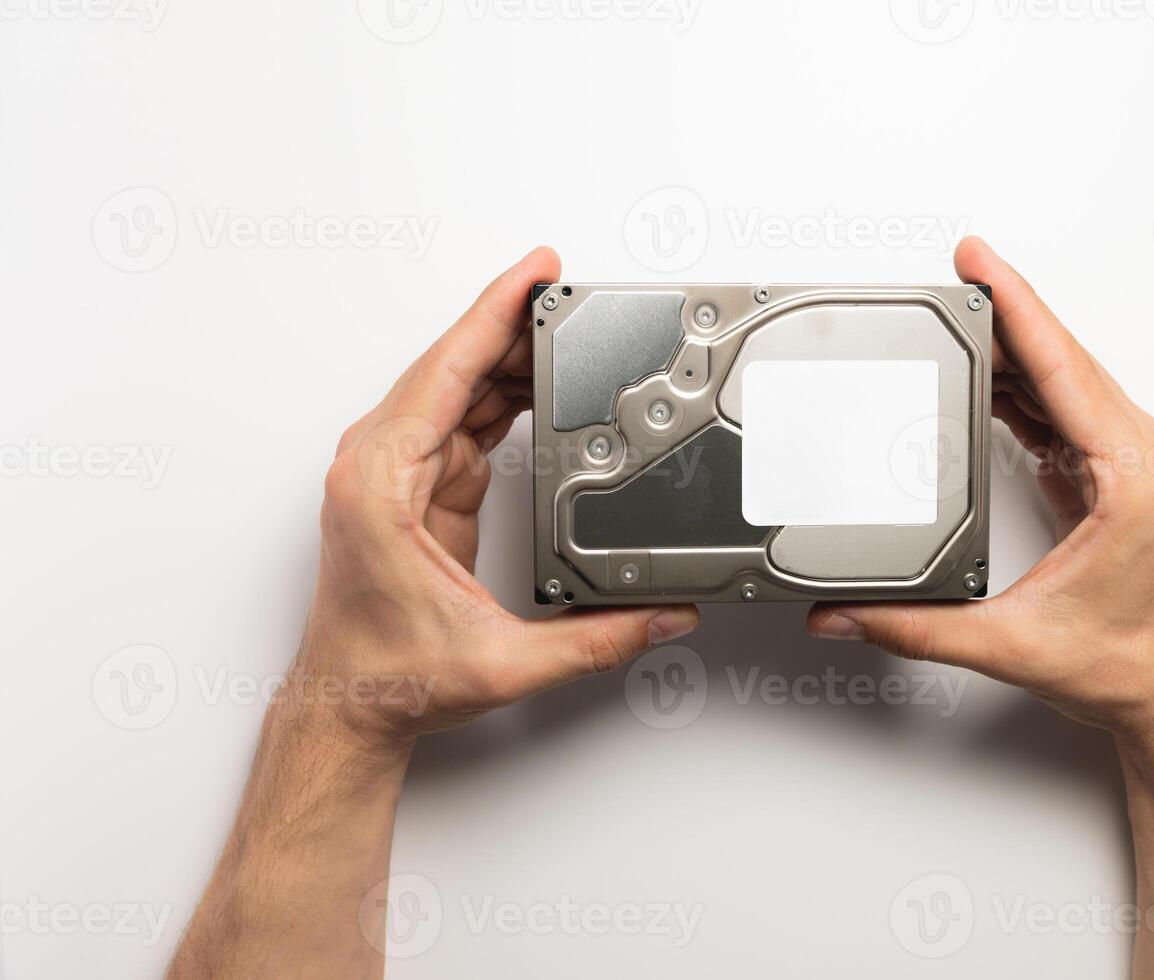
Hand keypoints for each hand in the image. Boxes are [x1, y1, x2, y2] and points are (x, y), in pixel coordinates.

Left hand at [296, 246, 698, 748]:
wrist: (348, 706)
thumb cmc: (387, 678)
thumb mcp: (504, 661)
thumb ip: (596, 640)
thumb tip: (664, 615)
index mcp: (382, 485)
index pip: (445, 372)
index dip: (494, 314)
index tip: (534, 274)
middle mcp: (381, 465)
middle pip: (456, 367)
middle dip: (517, 325)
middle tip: (577, 296)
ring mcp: (399, 472)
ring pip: (462, 387)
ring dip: (514, 359)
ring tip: (574, 332)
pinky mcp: (421, 486)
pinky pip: (467, 419)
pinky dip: (507, 396)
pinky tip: (544, 384)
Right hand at [807, 238, 1153, 976]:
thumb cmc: (1132, 666)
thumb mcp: (1012, 644)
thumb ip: (916, 629)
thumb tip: (846, 613)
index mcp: (1130, 479)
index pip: (1062, 369)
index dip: (1016, 307)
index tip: (981, 262)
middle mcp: (1140, 458)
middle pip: (1064, 359)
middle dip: (1007, 310)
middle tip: (956, 271)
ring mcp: (1132, 464)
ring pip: (1068, 380)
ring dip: (1016, 346)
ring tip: (961, 316)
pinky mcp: (1116, 477)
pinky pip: (1068, 410)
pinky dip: (1028, 386)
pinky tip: (991, 379)